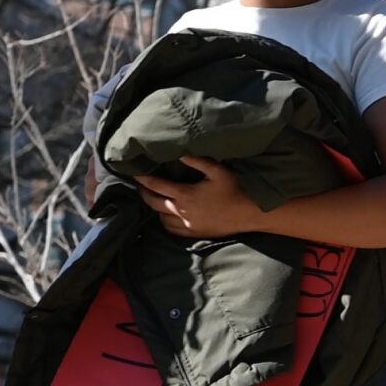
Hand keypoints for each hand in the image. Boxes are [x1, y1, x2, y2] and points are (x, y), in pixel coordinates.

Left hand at [135, 157, 263, 239]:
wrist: (250, 214)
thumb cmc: (235, 189)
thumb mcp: (217, 171)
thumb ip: (196, 161)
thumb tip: (179, 152)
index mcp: (185, 195)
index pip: (157, 186)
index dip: (143, 179)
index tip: (134, 173)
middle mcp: (182, 212)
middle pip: (154, 203)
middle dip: (144, 194)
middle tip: (140, 186)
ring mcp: (188, 225)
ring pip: (161, 218)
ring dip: (154, 209)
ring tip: (154, 200)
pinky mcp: (195, 233)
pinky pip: (172, 230)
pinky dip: (164, 222)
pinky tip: (166, 216)